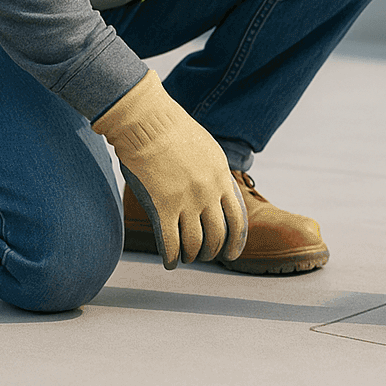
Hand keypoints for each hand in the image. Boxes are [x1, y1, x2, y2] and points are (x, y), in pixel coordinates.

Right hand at [92, 69, 247, 268]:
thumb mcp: (208, 150)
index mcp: (222, 178)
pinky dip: (171, 258)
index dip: (236, 242)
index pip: (238, 220)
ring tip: (187, 257)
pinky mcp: (163, 207)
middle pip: (217, 236)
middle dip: (212, 251)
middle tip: (204, 255)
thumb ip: (216, 173)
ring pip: (195, 244)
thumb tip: (221, 190)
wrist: (147, 123)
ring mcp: (187, 201)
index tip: (232, 254)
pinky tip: (169, 263)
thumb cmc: (173, 132)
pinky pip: (170, 244)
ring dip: (192, 255)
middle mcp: (208, 193)